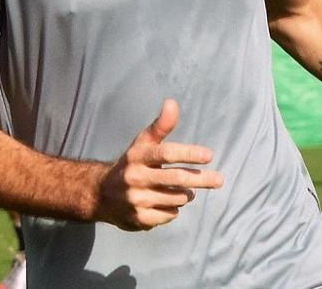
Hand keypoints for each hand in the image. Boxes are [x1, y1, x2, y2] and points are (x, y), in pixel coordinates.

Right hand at [97, 99, 223, 230]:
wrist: (102, 194)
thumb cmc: (132, 164)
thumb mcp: (142, 143)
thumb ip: (161, 126)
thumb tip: (172, 103)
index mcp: (138, 156)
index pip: (167, 153)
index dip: (189, 154)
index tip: (209, 155)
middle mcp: (135, 177)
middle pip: (176, 178)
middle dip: (201, 179)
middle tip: (219, 180)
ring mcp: (136, 199)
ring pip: (176, 198)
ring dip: (187, 194)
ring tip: (188, 190)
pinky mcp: (139, 219)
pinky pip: (169, 214)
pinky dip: (175, 209)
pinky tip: (169, 203)